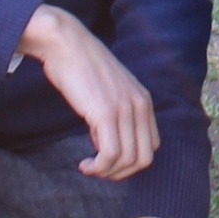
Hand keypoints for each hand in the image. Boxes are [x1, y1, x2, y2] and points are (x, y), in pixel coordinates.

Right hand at [17, 4, 157, 179]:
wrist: (67, 44)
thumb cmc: (80, 68)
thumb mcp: (108, 92)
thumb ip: (113, 116)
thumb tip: (105, 144)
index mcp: (144, 100)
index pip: (151, 146)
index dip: (130, 162)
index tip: (107, 161)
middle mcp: (140, 105)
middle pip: (144, 159)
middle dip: (120, 173)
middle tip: (98, 171)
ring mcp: (124, 109)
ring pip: (127, 160)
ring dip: (106, 173)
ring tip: (89, 168)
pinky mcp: (105, 112)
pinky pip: (110, 155)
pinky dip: (98, 167)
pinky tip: (84, 164)